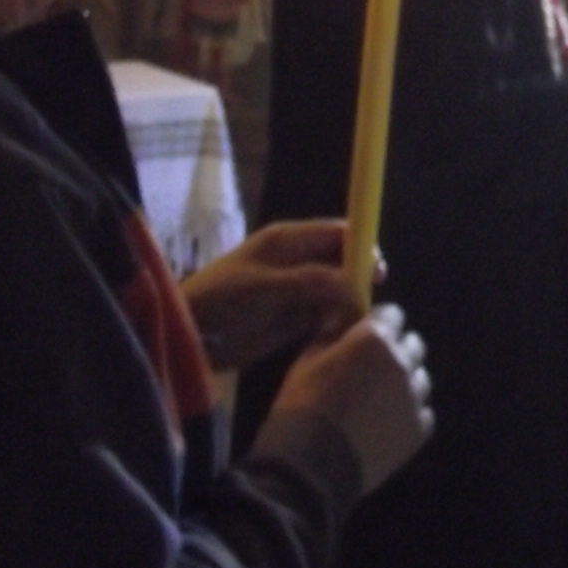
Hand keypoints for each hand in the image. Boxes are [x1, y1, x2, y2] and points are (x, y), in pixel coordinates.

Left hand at [180, 219, 361, 372]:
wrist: (190, 334)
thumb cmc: (221, 299)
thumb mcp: (262, 286)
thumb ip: (308, 281)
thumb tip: (353, 281)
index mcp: (288, 240)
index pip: (337, 232)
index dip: (361, 246)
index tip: (377, 271)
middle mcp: (299, 261)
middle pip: (343, 261)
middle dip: (359, 278)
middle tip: (365, 303)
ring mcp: (298, 290)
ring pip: (339, 290)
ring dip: (349, 303)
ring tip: (353, 322)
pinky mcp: (296, 318)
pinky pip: (327, 315)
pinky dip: (336, 322)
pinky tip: (339, 334)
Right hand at [275, 304, 433, 496]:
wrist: (311, 466)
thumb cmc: (302, 406)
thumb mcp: (306, 360)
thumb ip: (331, 334)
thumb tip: (343, 319)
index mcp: (374, 338)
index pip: (392, 314)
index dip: (379, 322)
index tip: (366, 334)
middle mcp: (402, 361)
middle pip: (413, 344)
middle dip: (396, 349)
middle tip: (373, 367)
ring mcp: (414, 397)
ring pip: (420, 378)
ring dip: (404, 382)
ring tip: (379, 400)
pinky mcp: (419, 429)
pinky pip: (423, 412)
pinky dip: (409, 414)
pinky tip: (387, 424)